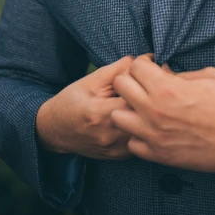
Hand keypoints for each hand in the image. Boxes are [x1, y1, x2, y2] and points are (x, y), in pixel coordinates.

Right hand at [35, 54, 153, 159]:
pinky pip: (140, 144)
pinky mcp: (117, 156)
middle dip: (153, 102)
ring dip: (150, 117)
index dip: (148, 85)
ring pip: (145, 133)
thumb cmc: (73, 99)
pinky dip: (144, 131)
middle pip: (143, 117)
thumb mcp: (93, 79)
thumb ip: (120, 68)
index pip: (136, 98)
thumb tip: (148, 57)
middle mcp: (109, 134)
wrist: (55, 129)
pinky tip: (143, 120)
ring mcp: (114, 149)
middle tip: (158, 89)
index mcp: (101, 112)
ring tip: (152, 103)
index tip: (155, 76)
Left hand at [111, 54, 214, 172]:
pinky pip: (132, 144)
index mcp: (166, 87)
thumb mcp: (205, 75)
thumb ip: (178, 76)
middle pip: (120, 86)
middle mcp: (154, 110)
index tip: (153, 68)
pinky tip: (154, 131)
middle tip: (146, 85)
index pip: (134, 66)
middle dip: (131, 82)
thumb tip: (164, 76)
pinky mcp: (160, 156)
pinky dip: (139, 137)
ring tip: (145, 109)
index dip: (144, 64)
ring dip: (129, 110)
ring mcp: (154, 135)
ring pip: (118, 117)